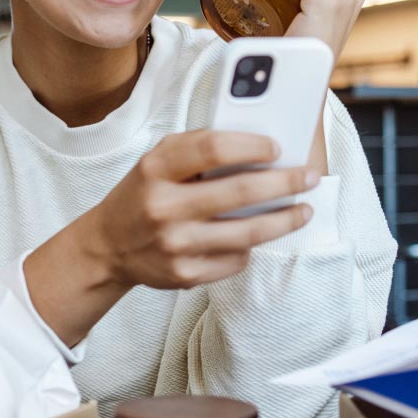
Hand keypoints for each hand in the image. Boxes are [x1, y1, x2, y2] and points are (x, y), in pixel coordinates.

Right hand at [90, 129, 319, 291]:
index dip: (251, 146)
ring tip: (304, 210)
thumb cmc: (142, 194)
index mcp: (155, 169)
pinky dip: (252, 246)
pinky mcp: (185, 274)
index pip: (212, 148)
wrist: (109, 246)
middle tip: (309, 178)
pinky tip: (257, 235)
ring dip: (285, 220)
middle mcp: (163, 207)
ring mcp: (175, 245)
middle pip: (239, 192)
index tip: (278, 147)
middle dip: (284, 183)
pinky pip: (236, 259)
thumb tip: (255, 144)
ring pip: (247, 233)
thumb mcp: (156, 161)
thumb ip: (196, 148)